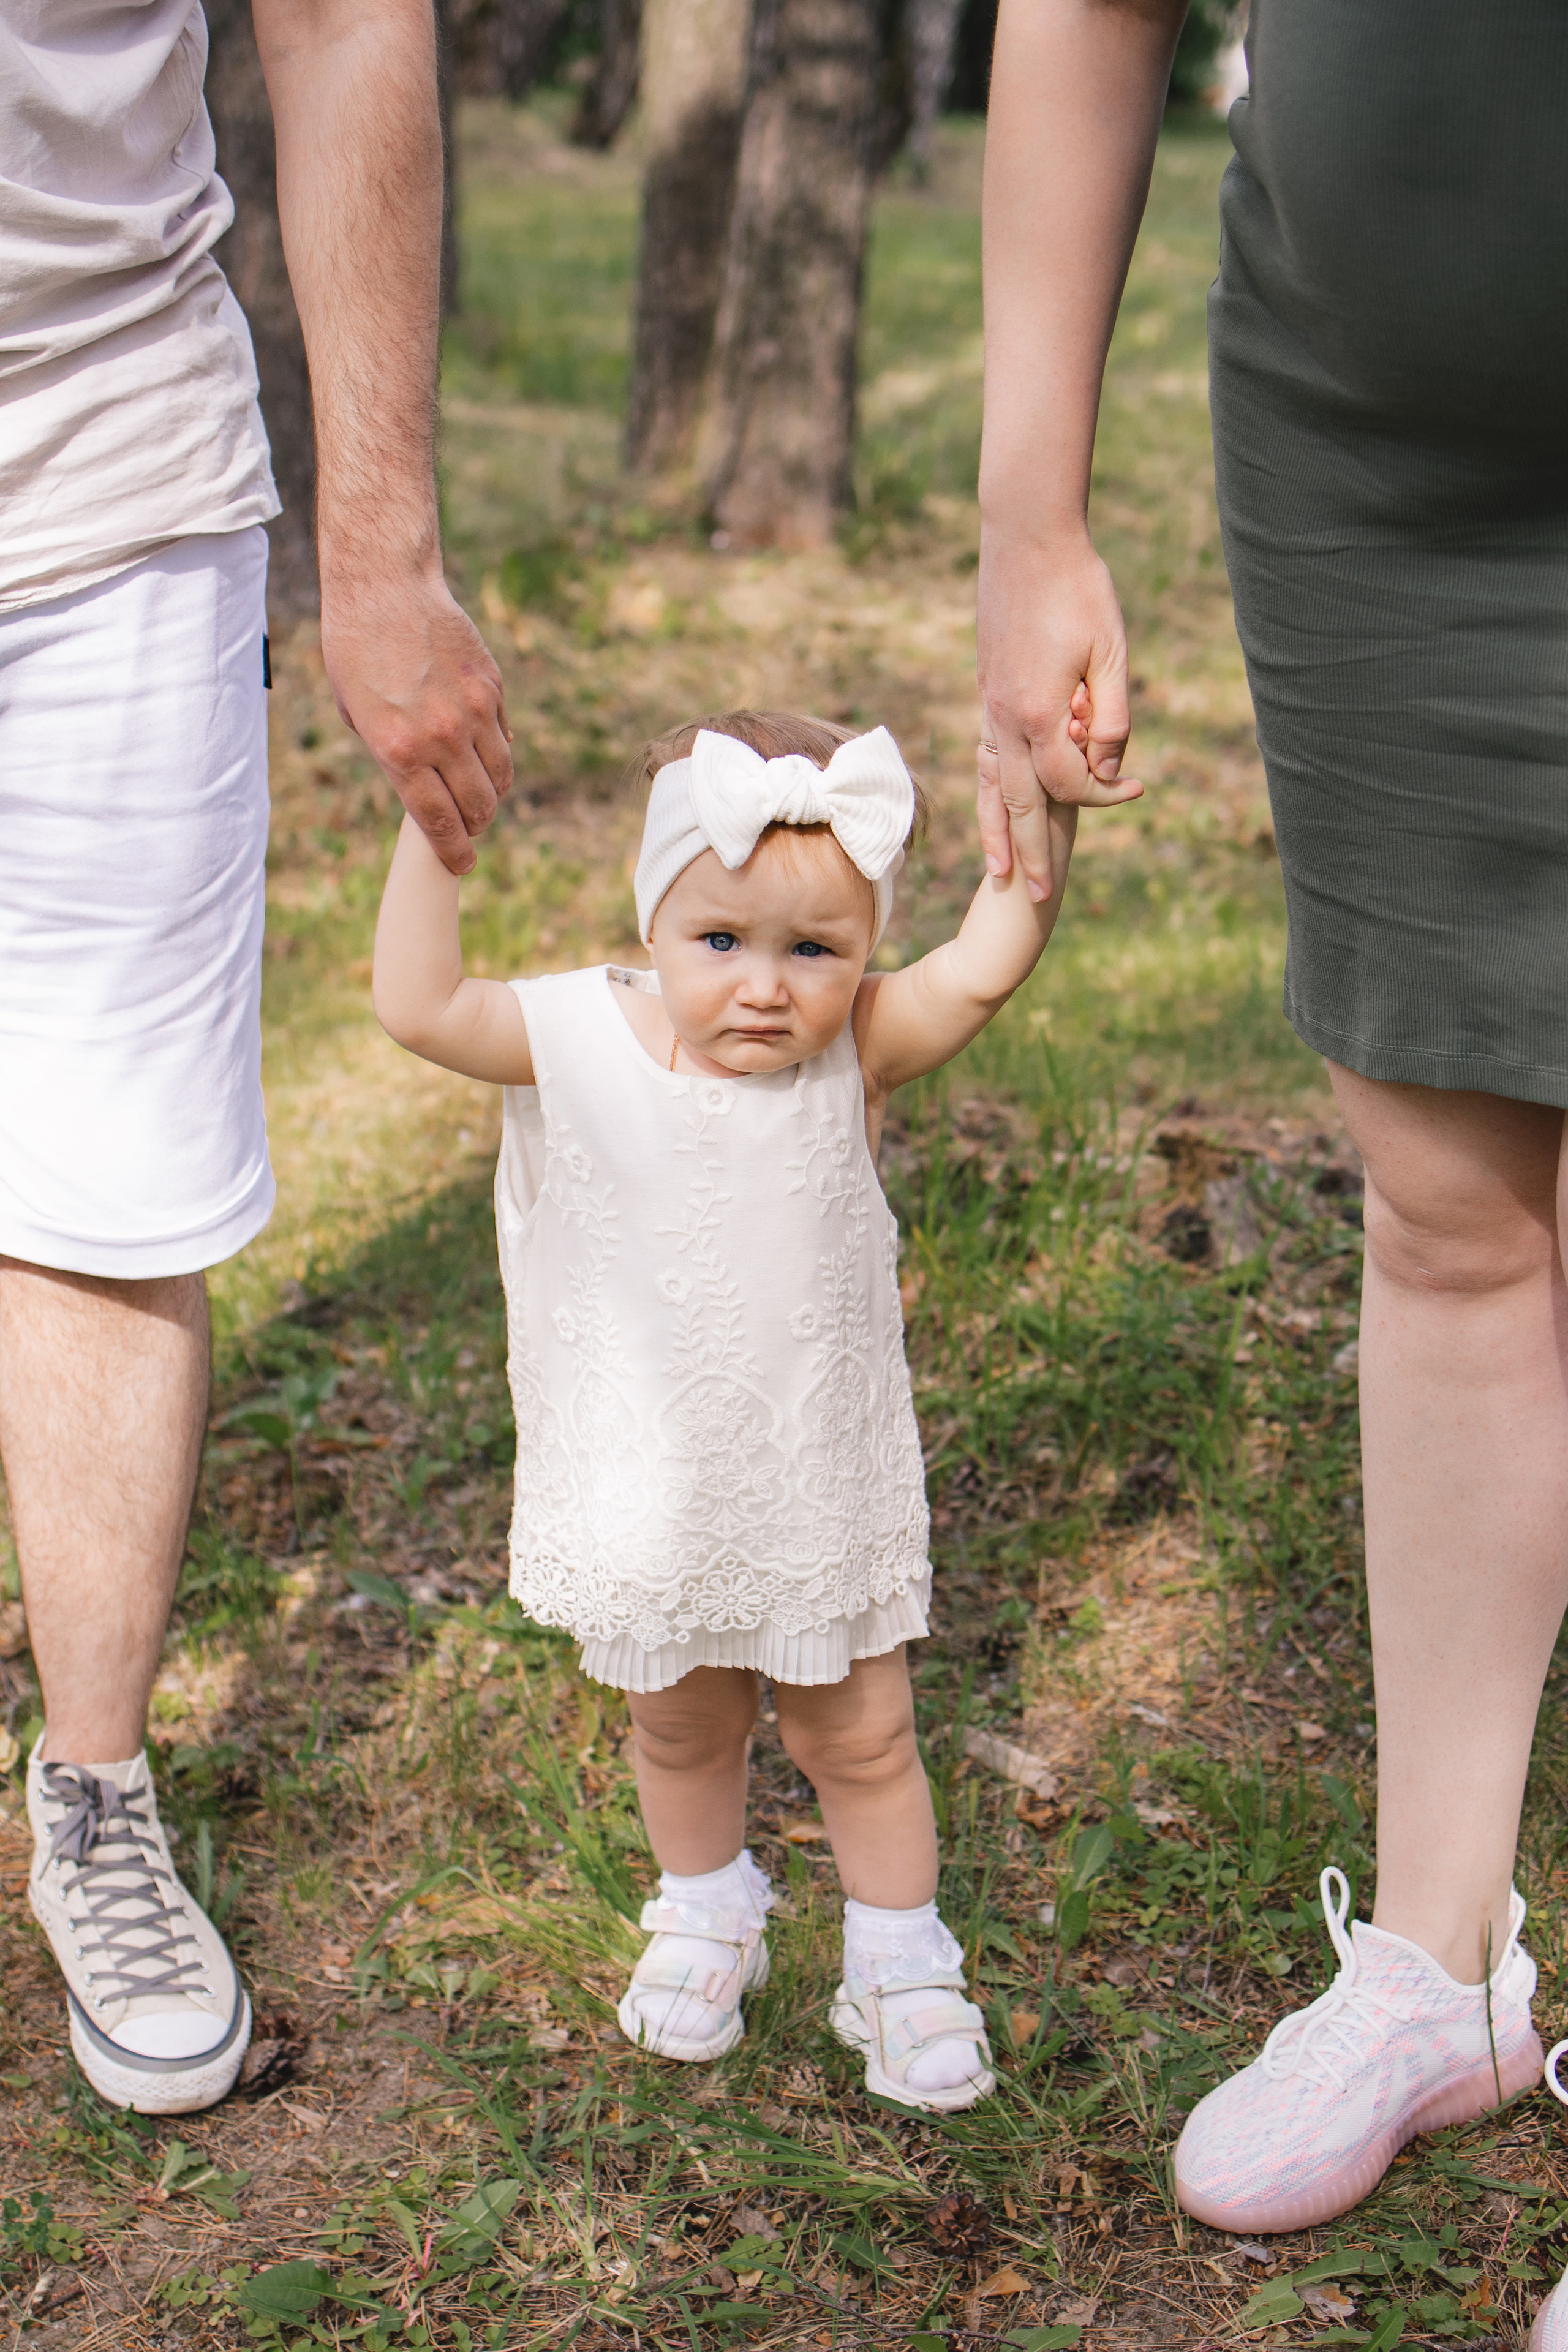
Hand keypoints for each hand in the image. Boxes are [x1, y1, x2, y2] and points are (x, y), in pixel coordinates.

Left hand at [320, 561, 512, 873]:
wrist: (384, 589)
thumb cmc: (356, 653)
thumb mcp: (360, 717)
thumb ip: (396, 760)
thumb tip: (432, 792)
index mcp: (399, 751)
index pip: (439, 823)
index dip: (454, 852)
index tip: (461, 865)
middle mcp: (440, 736)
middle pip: (478, 807)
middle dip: (475, 826)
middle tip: (468, 826)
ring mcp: (472, 711)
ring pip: (501, 778)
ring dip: (492, 794)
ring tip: (478, 792)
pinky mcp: (492, 688)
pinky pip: (503, 738)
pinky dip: (497, 752)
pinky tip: (480, 748)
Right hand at [976, 525, 1142, 895]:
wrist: (1026, 537)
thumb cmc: (1079, 588)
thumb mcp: (1112, 652)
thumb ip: (1110, 717)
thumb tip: (1107, 767)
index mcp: (1037, 712)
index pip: (1068, 780)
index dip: (1104, 793)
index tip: (1135, 787)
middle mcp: (1004, 718)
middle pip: (1015, 804)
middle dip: (1029, 853)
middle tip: (1038, 896)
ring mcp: (988, 706)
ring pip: (987, 785)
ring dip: (995, 832)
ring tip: (1000, 871)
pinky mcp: (985, 692)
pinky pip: (982, 756)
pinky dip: (986, 791)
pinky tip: (991, 805)